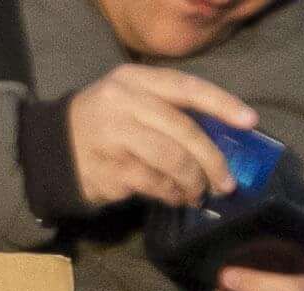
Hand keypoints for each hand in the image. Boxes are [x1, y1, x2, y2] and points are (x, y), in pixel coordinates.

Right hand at [62, 64, 258, 211]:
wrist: (53, 149)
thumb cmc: (106, 124)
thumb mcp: (133, 100)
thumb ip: (169, 110)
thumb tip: (220, 137)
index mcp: (136, 80)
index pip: (187, 88)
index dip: (222, 104)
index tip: (250, 122)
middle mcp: (124, 104)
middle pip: (183, 130)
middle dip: (211, 159)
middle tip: (226, 182)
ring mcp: (114, 138)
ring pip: (171, 160)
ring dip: (192, 181)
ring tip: (199, 193)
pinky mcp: (109, 171)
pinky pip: (153, 184)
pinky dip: (171, 193)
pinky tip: (176, 197)